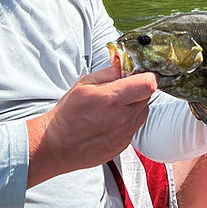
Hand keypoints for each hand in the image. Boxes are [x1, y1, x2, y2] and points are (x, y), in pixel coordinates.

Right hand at [26, 62, 156, 186]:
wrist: (57, 145)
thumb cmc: (68, 114)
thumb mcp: (85, 84)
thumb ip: (109, 72)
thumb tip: (124, 62)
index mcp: (113, 99)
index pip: (149, 83)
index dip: (146, 76)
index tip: (138, 75)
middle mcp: (123, 118)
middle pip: (148, 96)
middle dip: (137, 89)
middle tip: (120, 89)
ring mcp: (125, 134)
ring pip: (143, 111)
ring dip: (134, 105)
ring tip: (113, 106)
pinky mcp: (124, 145)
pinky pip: (135, 126)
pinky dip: (128, 120)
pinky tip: (110, 120)